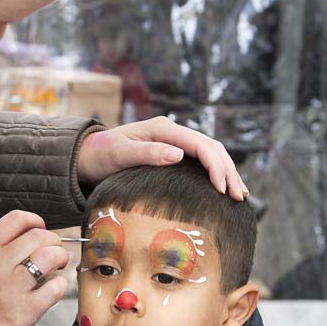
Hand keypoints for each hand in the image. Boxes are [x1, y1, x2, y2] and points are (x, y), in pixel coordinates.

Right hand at [0, 211, 69, 325]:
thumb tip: (27, 241)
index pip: (15, 219)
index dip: (35, 221)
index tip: (41, 229)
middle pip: (38, 235)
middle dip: (53, 242)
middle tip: (54, 252)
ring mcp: (11, 288)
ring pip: (50, 255)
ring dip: (60, 259)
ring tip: (57, 267)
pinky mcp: (26, 310)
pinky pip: (56, 287)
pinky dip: (61, 286)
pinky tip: (53, 290)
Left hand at [77, 116, 247, 199]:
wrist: (86, 155)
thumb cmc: (101, 155)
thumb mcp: (120, 154)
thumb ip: (148, 153)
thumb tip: (179, 155)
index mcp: (163, 128)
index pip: (200, 145)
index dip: (215, 166)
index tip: (222, 189)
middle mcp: (172, 131)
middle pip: (211, 147)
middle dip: (228, 171)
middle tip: (238, 197)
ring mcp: (173, 140)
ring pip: (210, 153)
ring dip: (227, 172)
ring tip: (239, 195)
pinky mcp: (171, 151)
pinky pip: (201, 160)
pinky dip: (216, 172)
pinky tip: (224, 188)